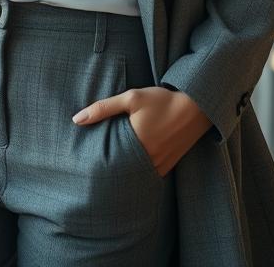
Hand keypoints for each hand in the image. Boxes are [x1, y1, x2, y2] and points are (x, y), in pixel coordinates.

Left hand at [71, 85, 212, 176]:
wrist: (196, 107)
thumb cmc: (162, 100)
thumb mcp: (131, 98)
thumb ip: (103, 108)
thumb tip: (77, 119)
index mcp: (137, 144)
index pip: (109, 160)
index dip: (96, 161)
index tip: (84, 160)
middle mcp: (149, 160)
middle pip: (121, 170)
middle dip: (107, 169)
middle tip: (91, 167)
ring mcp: (159, 166)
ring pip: (135, 175)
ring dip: (123, 171)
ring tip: (107, 166)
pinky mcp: (167, 166)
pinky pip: (148, 175)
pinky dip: (137, 171)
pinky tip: (128, 164)